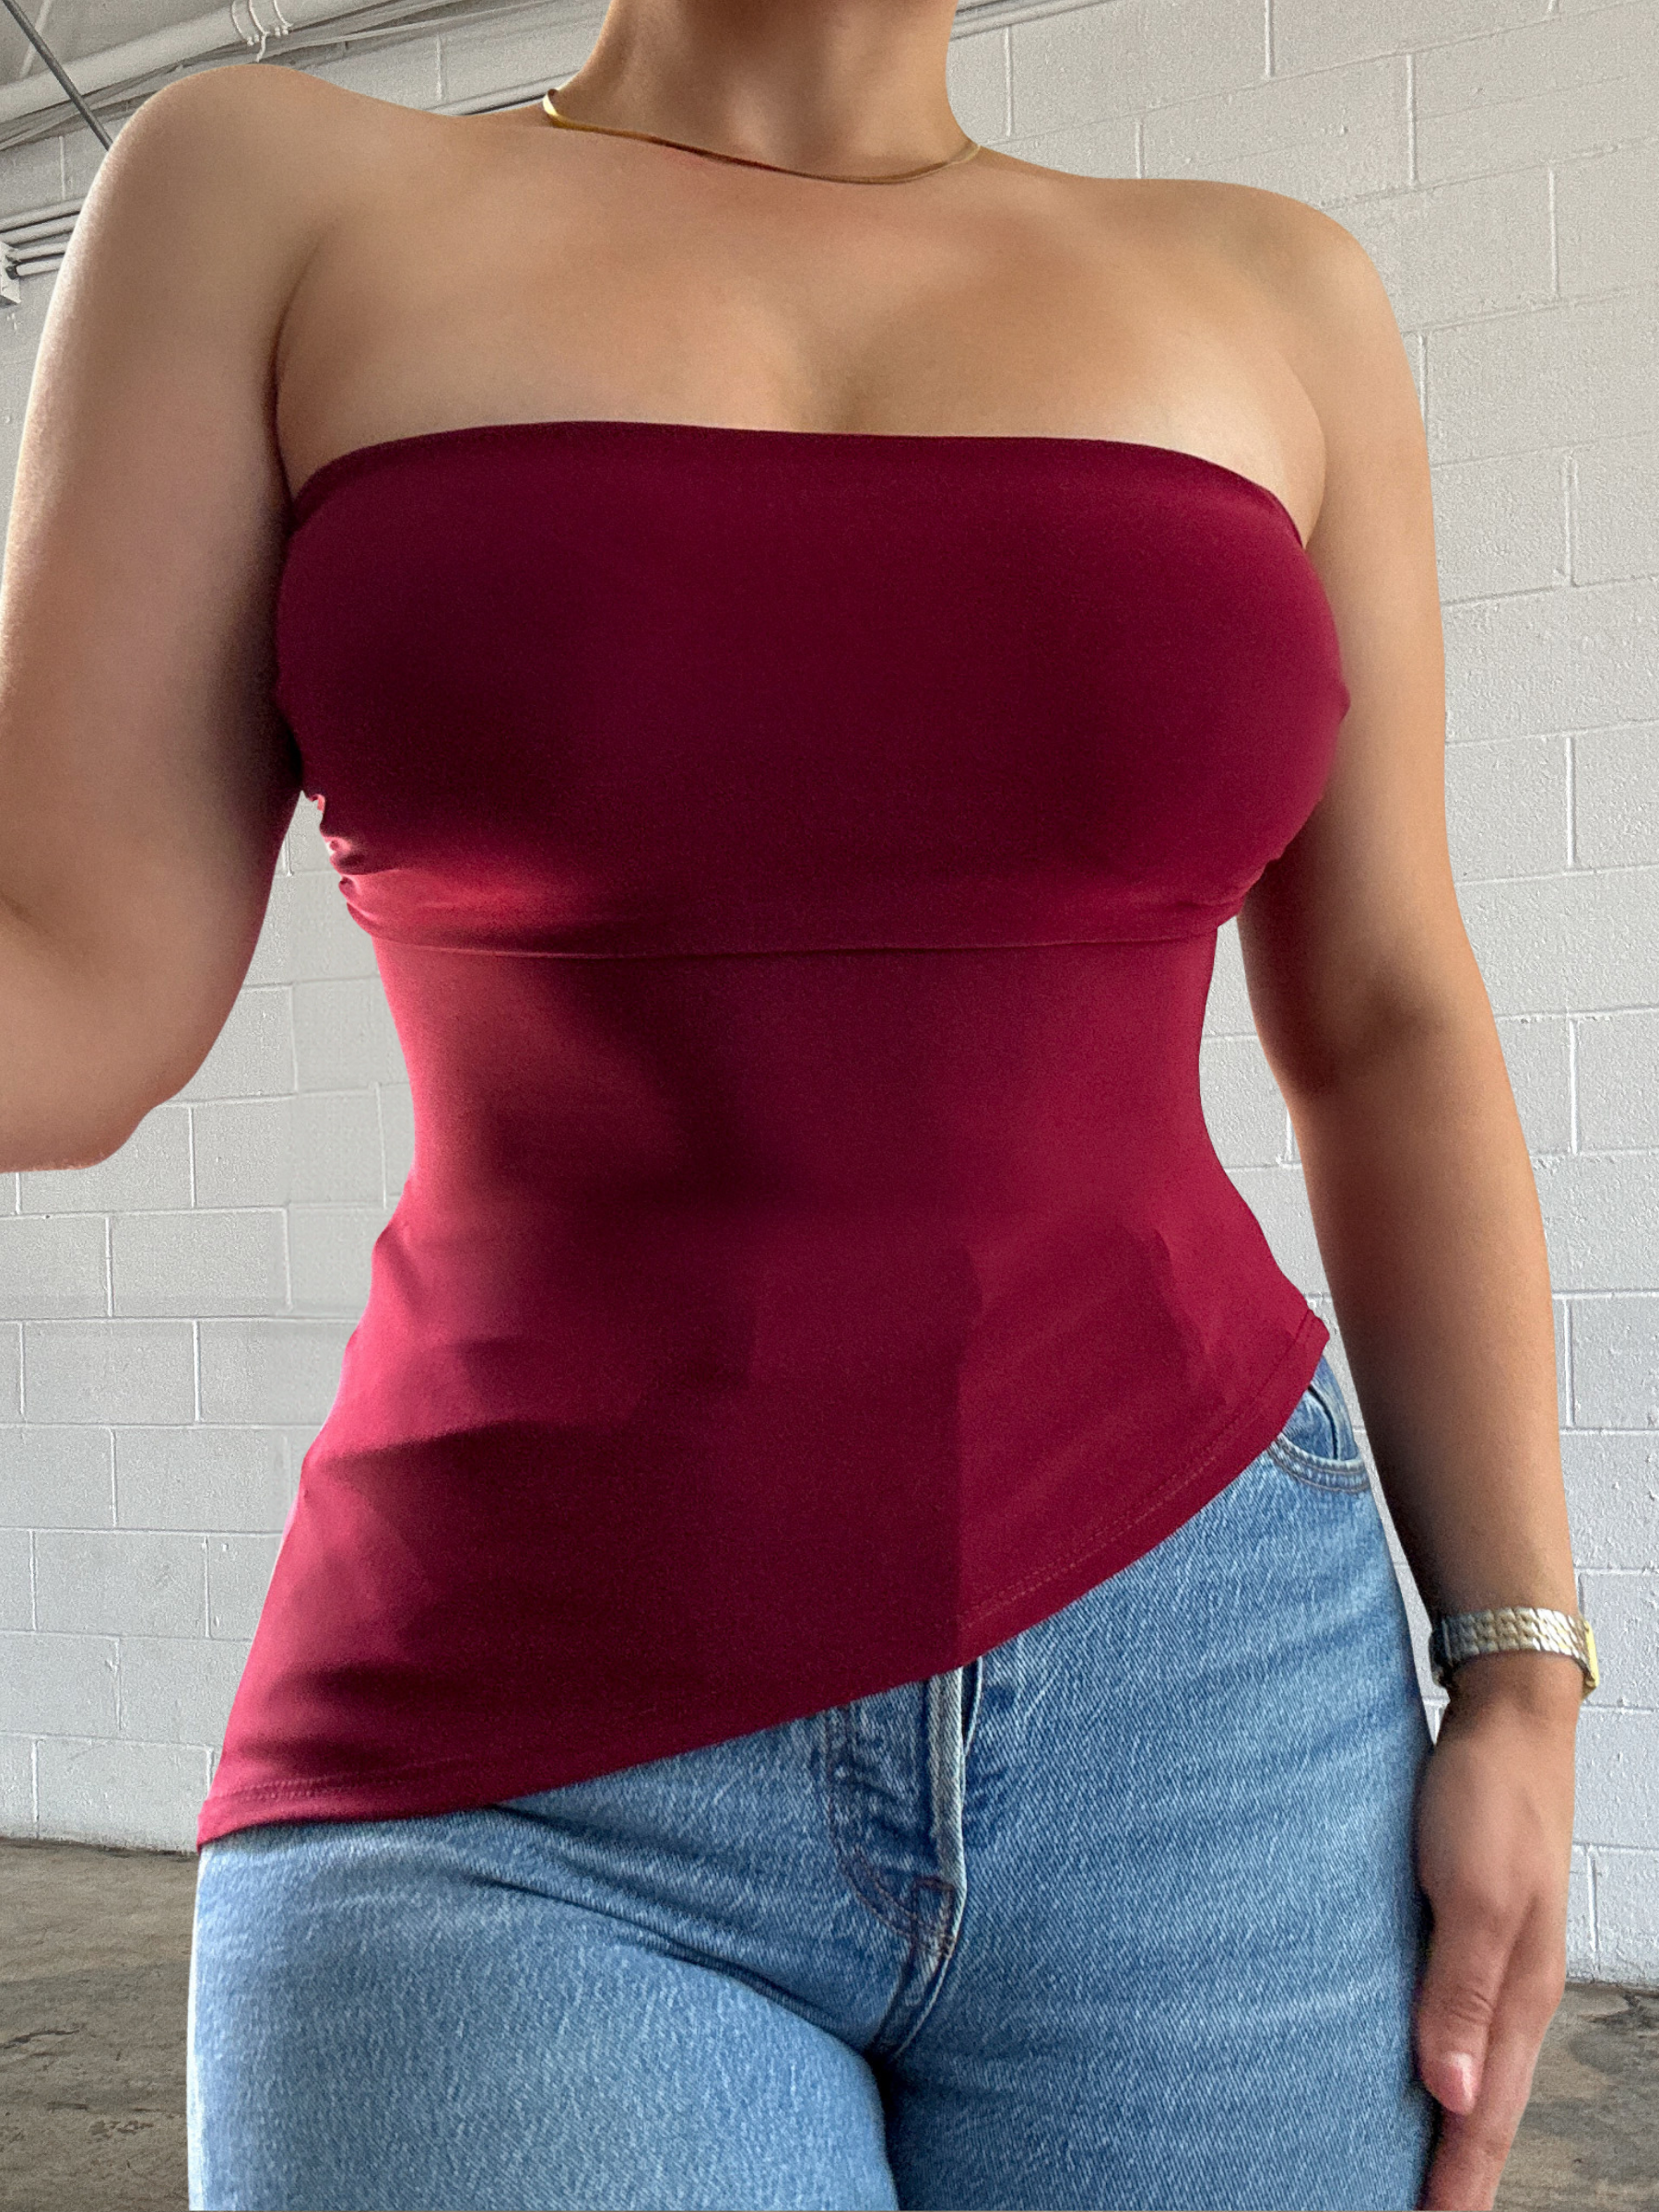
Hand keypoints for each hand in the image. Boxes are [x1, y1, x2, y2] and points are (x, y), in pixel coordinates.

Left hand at [1412, 1652, 1580, 2209]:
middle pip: (1481, 2109)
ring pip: (1468, 2069)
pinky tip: (1412, 2073)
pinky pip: (1453, 2018)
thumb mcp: (1474, 1892)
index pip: (1483, 2121)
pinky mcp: (1466, 1926)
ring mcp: (1493, 1959)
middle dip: (1456, 2176)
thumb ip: (1460, 1992)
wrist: (1506, 1717)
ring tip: (1414, 2176)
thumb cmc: (1488, 1797)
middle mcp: (1510, 1991)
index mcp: (1517, 1996)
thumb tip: (1448, 2096)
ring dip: (1445, 2129)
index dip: (1456, 2186)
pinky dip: (1435, 2065)